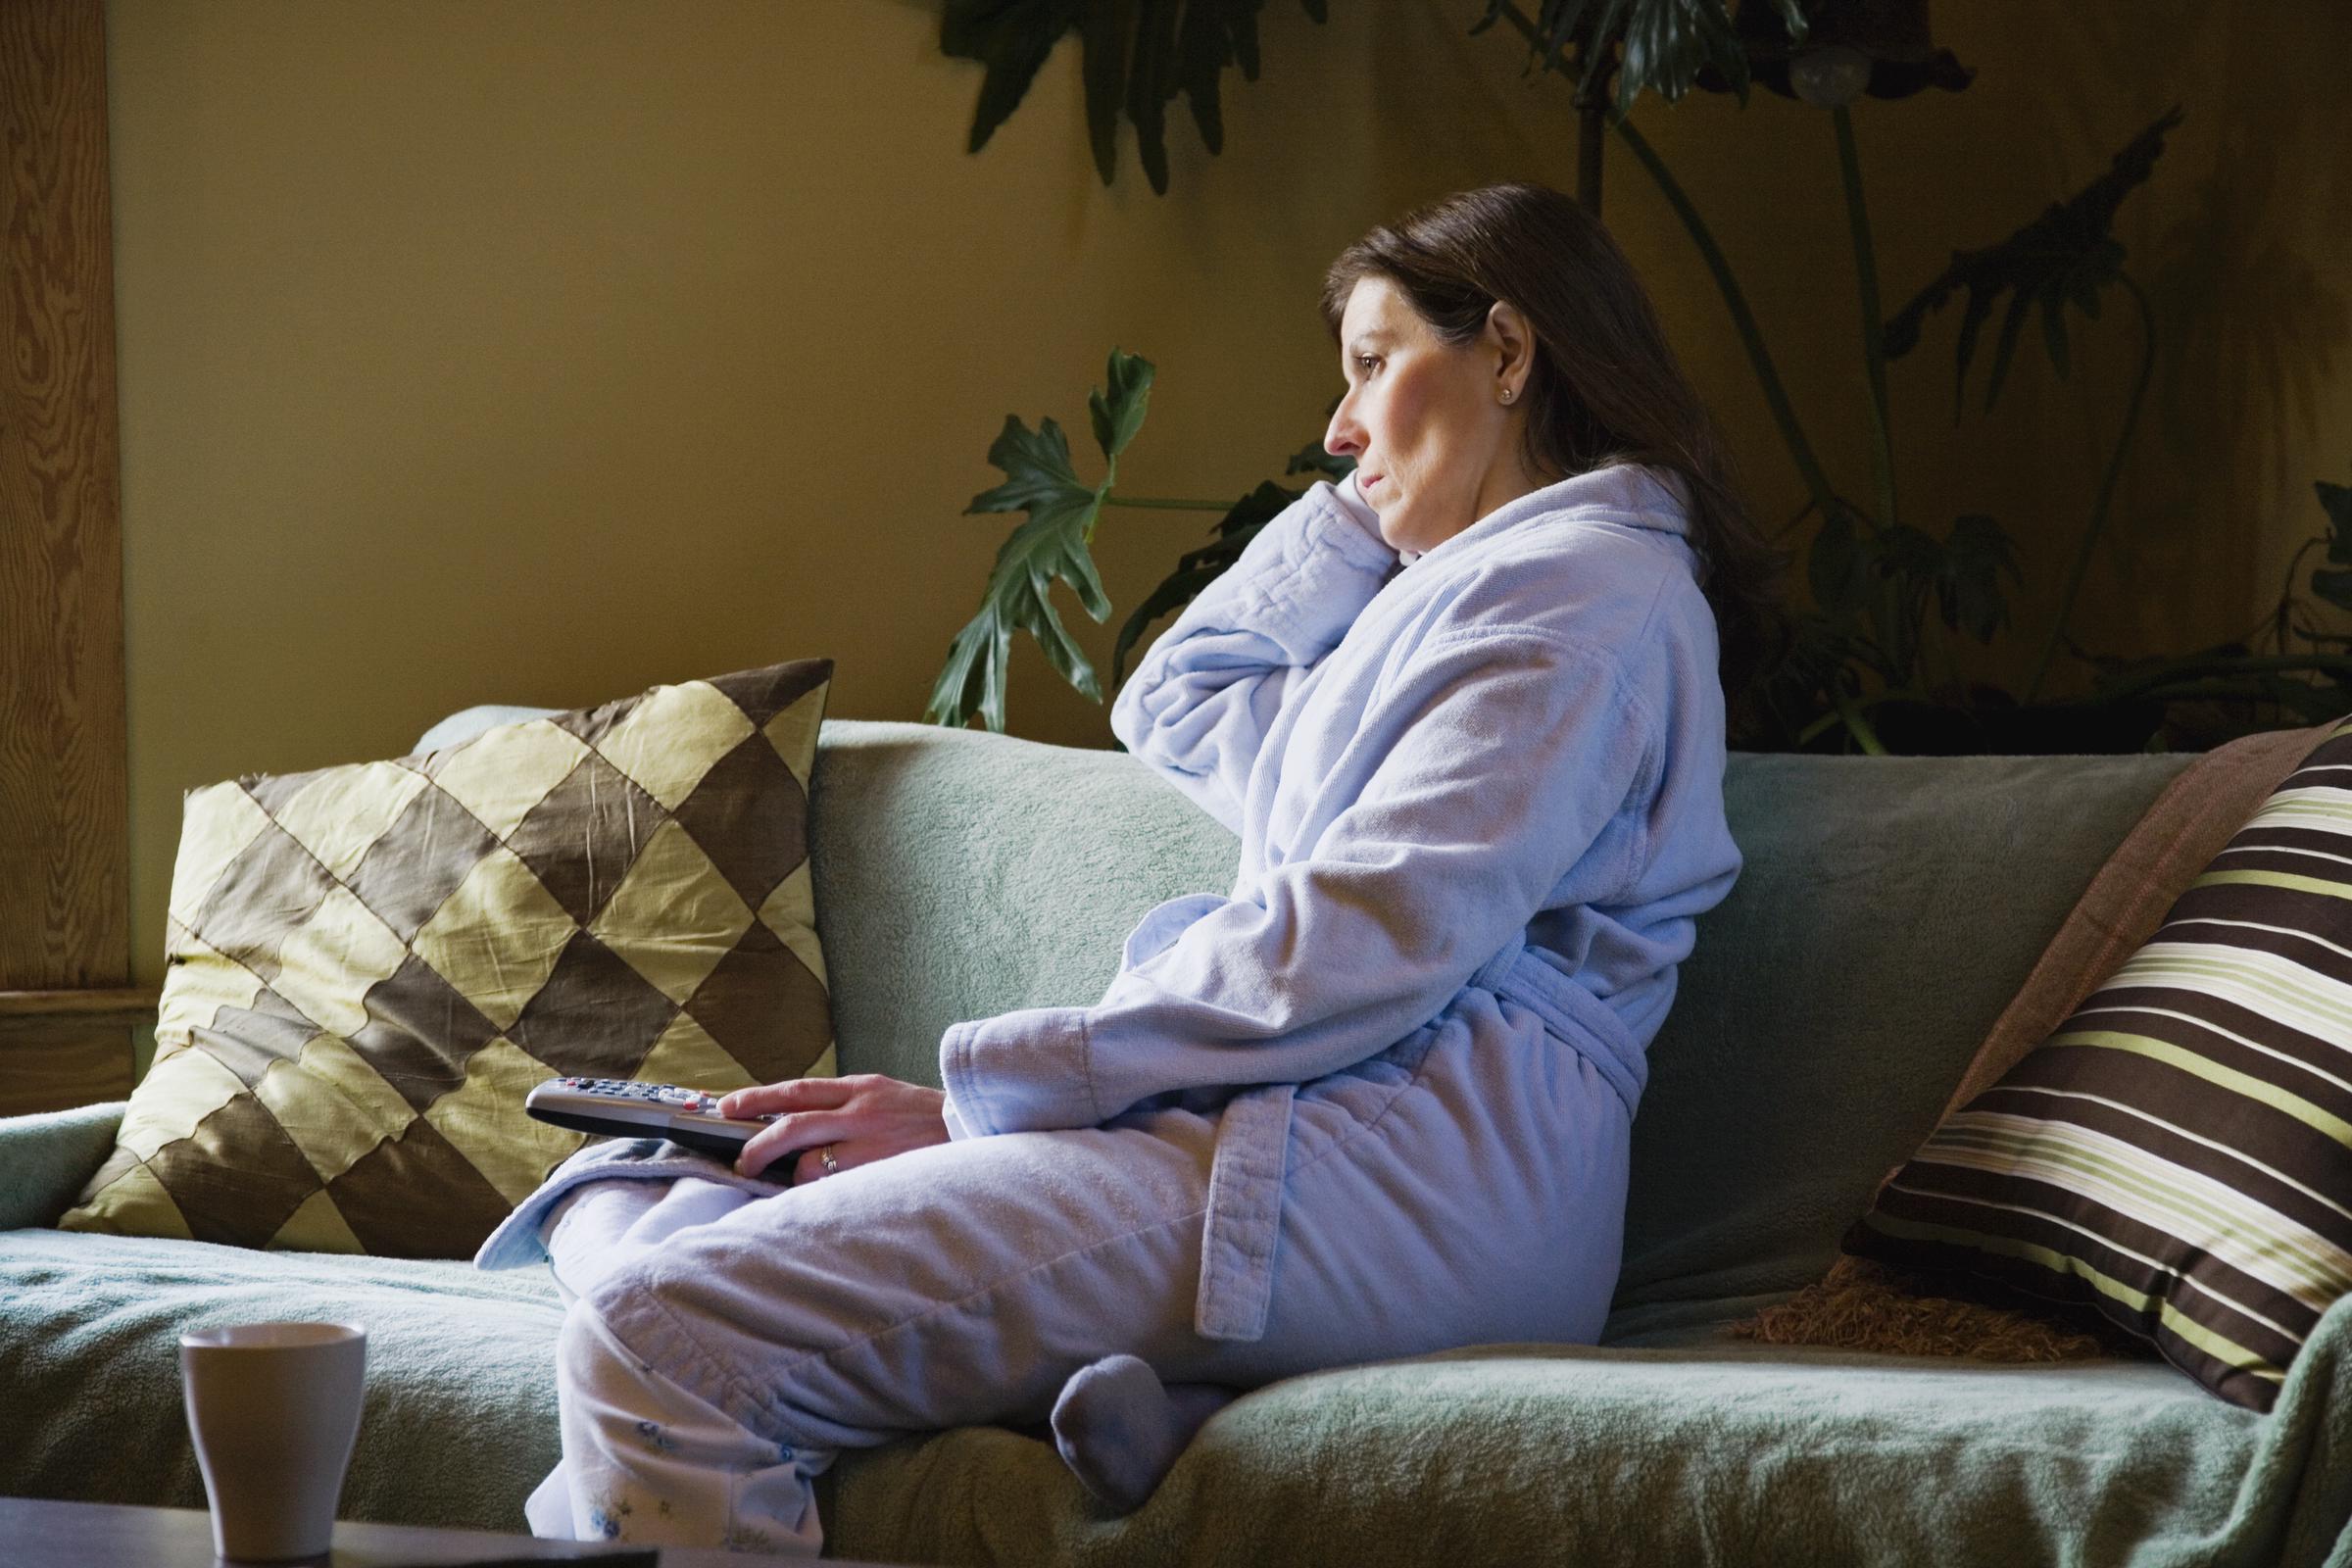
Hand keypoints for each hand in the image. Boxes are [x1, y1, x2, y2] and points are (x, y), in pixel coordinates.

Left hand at [719, 1074, 950, 1183]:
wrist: (977, 1130)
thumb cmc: (929, 1121)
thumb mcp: (888, 1098)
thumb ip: (848, 1106)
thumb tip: (799, 1124)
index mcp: (861, 1087)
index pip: (797, 1089)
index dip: (757, 1097)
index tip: (727, 1106)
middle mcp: (861, 1109)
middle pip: (791, 1123)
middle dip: (756, 1143)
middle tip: (741, 1162)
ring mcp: (871, 1141)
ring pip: (808, 1163)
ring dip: (794, 1177)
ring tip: (796, 1185)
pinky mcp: (882, 1169)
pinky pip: (834, 1187)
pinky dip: (822, 1194)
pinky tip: (827, 1198)